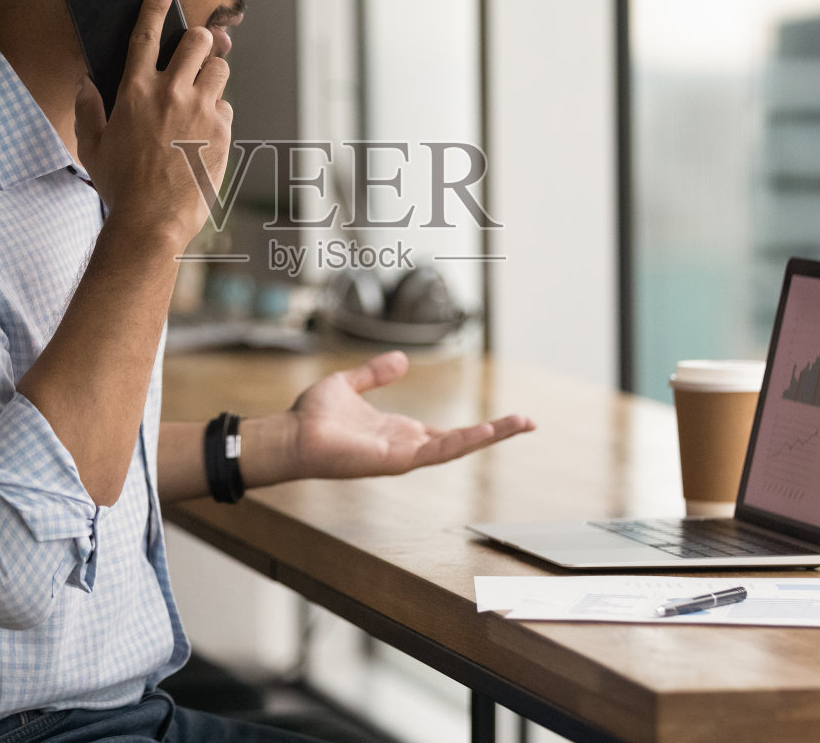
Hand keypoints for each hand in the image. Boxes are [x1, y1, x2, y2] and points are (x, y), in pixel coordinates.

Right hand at [74, 0, 231, 250]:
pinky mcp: (223, 132)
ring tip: (201, 90)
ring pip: (220, 68)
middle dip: (199, 38)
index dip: (156, 2)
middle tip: (195, 48)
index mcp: (135, 90)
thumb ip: (87, 109)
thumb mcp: (91, 146)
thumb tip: (86, 83)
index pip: (146, 32)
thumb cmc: (119, 185)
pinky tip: (204, 131)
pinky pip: (226, 108)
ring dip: (212, 72)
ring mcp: (201, 111)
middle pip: (198, 41)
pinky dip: (217, 113)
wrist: (153, 220)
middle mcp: (171, 92)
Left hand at [278, 351, 535, 480]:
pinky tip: (486, 432)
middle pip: (462, 440)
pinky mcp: (395, 460)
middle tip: (529, 422)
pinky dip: (464, 441)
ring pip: (457, 446)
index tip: (505, 420)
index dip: (476, 428)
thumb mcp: (350, 384)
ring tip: (522, 424)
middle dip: (496, 432)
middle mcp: (406, 446)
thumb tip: (401, 359)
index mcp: (399, 432)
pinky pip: (436, 451)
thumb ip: (375, 373)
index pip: (448, 431)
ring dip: (490, 435)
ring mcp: (403, 455)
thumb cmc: (312, 417)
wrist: (290, 435)